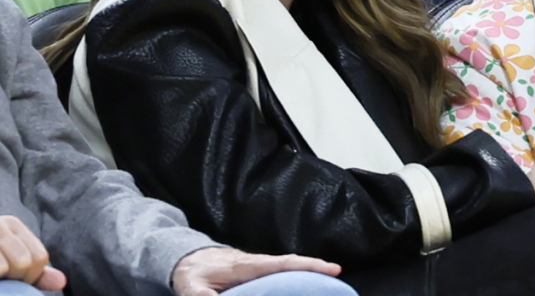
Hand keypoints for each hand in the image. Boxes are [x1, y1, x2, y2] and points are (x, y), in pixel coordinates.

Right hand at [0, 216, 65, 290]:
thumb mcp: (13, 262)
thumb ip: (38, 273)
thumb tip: (62, 282)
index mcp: (12, 225)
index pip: (39, 257)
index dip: (30, 276)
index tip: (14, 278)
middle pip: (24, 262)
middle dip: (14, 277)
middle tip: (3, 276)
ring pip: (5, 268)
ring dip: (2, 277)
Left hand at [171, 247, 340, 295]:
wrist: (186, 257)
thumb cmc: (192, 272)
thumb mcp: (192, 288)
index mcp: (247, 265)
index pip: (283, 263)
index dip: (307, 265)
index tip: (331, 268)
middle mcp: (257, 262)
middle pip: (292, 263)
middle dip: (315, 267)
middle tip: (338, 275)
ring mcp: (257, 265)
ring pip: (287, 267)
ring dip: (307, 272)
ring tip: (328, 282)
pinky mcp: (255, 270)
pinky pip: (280, 272)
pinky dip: (294, 275)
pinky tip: (303, 286)